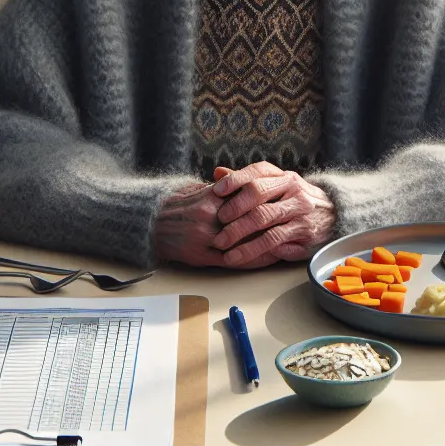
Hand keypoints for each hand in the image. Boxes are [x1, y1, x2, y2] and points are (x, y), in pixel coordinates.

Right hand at [152, 167, 285, 268]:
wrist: (151, 223)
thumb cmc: (179, 204)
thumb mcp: (201, 190)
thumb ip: (226, 189)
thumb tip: (253, 184)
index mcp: (212, 198)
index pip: (247, 201)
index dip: (268, 205)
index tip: (286, 205)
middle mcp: (209, 217)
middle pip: (249, 222)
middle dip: (272, 225)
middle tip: (293, 224)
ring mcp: (206, 238)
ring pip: (245, 243)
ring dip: (268, 245)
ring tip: (288, 244)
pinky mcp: (202, 256)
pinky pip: (235, 261)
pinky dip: (254, 261)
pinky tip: (269, 259)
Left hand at [211, 162, 335, 267]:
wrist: (334, 216)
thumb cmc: (295, 201)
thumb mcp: (278, 186)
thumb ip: (248, 181)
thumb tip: (218, 172)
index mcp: (285, 178)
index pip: (258, 173)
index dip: (236, 180)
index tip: (216, 191)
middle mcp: (294, 192)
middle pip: (259, 196)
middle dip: (235, 209)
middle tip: (218, 222)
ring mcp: (300, 213)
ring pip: (265, 222)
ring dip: (241, 236)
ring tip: (223, 247)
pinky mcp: (304, 234)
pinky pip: (276, 243)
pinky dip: (255, 250)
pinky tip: (240, 257)